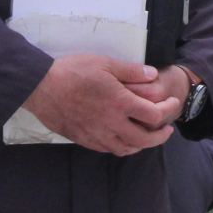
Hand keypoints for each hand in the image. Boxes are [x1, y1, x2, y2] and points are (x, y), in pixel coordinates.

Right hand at [21, 54, 178, 155]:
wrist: (41, 87)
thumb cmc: (73, 71)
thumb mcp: (105, 63)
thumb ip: (131, 71)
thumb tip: (153, 74)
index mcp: (119, 102)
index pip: (153, 115)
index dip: (167, 110)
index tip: (172, 104)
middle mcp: (110, 123)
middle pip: (143, 139)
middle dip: (159, 137)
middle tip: (166, 130)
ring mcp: (96, 134)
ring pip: (125, 148)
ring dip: (141, 145)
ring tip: (147, 137)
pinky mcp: (83, 139)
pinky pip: (107, 149)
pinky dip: (121, 147)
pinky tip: (123, 140)